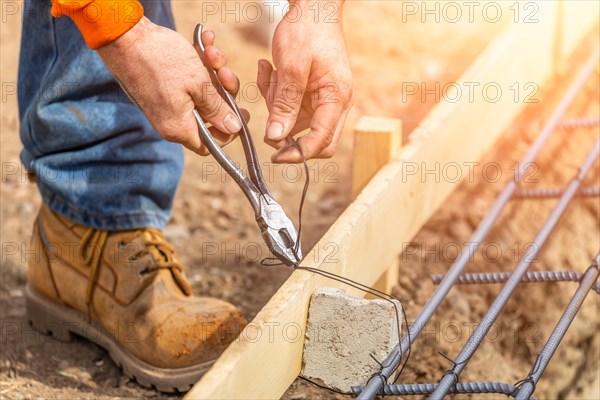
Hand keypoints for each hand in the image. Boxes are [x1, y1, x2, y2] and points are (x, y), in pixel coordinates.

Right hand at [98, 17, 248, 154]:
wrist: (124, 36)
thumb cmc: (160, 59)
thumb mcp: (199, 84)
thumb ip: (217, 109)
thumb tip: (232, 128)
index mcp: (179, 127)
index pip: (211, 144)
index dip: (228, 130)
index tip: (240, 111)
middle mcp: (170, 120)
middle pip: (209, 115)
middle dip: (222, 90)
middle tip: (224, 71)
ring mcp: (165, 104)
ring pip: (201, 94)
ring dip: (212, 72)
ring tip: (210, 50)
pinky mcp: (162, 88)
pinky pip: (188, 82)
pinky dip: (198, 64)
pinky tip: (203, 43)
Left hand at [258, 0, 352, 162]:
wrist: (313, 7)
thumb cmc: (308, 30)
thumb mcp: (291, 67)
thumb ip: (284, 104)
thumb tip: (276, 138)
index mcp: (336, 99)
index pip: (322, 141)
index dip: (298, 154)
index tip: (275, 157)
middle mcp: (334, 103)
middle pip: (314, 139)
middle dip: (287, 132)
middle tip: (267, 119)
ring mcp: (323, 99)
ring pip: (296, 123)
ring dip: (276, 107)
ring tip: (270, 75)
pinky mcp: (311, 93)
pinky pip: (290, 107)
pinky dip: (275, 94)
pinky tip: (270, 70)